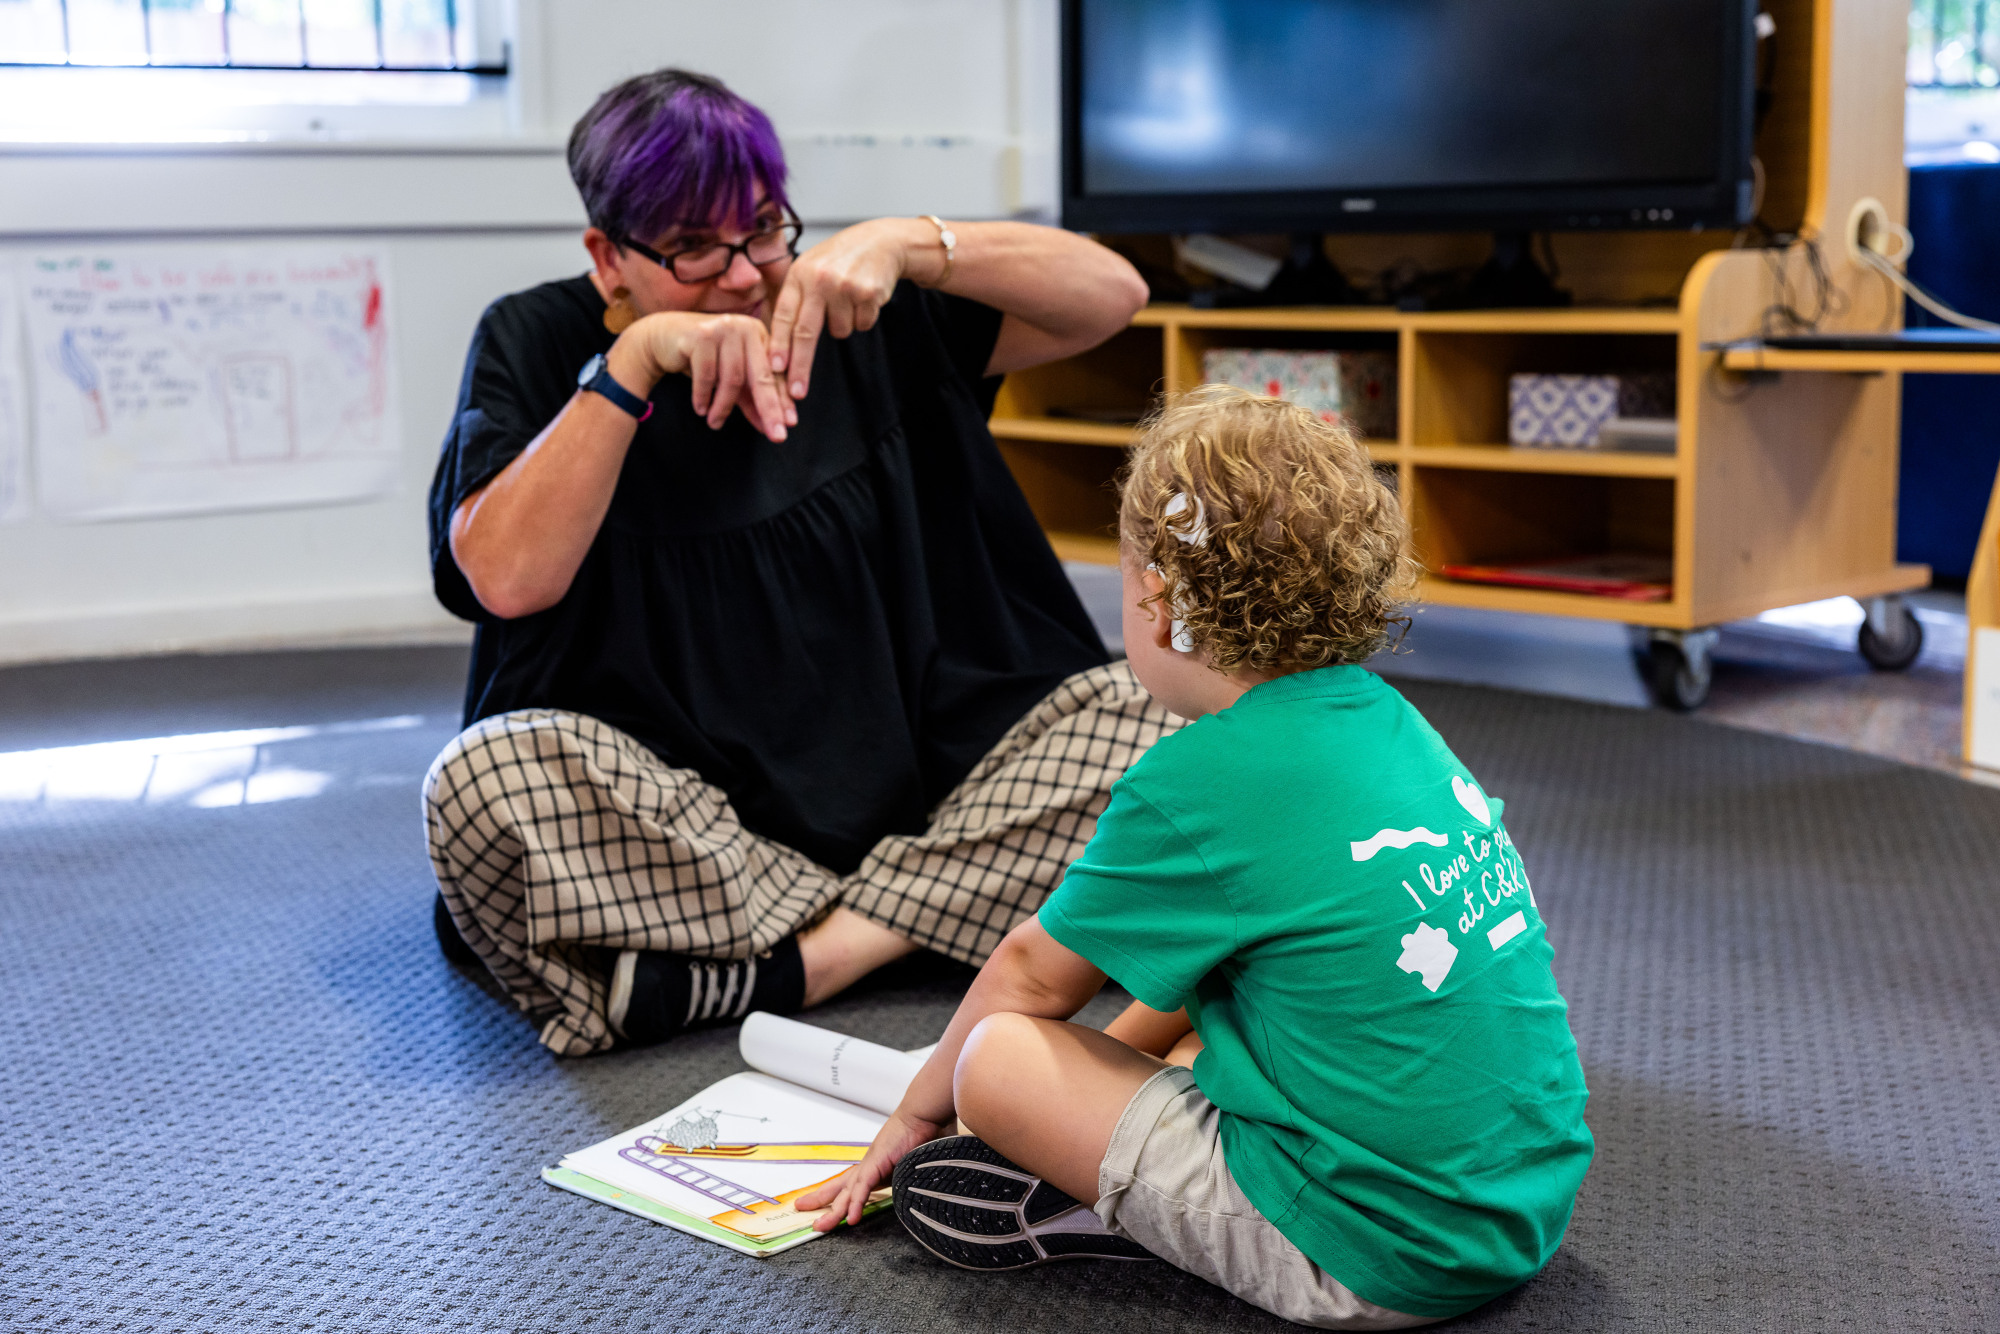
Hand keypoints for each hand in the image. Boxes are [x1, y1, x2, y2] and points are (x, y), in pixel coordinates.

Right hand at [623, 310, 795, 441]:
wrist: (661, 339)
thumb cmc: (701, 358)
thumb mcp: (730, 379)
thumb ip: (751, 400)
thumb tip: (769, 427)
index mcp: (759, 335)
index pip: (775, 374)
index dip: (782, 400)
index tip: (789, 425)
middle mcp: (745, 327)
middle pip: (762, 375)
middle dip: (769, 408)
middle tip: (776, 436)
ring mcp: (723, 328)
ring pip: (732, 378)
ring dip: (723, 407)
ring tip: (714, 422)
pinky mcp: (701, 334)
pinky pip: (707, 374)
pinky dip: (703, 396)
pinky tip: (700, 408)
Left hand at [767, 219, 925, 400]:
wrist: (881, 241)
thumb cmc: (840, 259)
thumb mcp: (810, 268)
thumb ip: (794, 297)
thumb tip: (776, 340)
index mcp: (799, 274)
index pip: (784, 315)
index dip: (778, 344)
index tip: (774, 368)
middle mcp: (819, 279)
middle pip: (805, 333)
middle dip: (800, 366)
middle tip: (796, 391)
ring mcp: (844, 286)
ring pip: (839, 332)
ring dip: (843, 324)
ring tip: (847, 300)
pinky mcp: (868, 294)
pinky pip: (861, 325)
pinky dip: (862, 318)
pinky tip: (863, 298)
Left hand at [797, 1106, 945, 1232]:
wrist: (924, 1113)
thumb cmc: (923, 1132)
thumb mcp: (914, 1161)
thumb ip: (912, 1176)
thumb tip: (923, 1186)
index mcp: (876, 1166)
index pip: (851, 1182)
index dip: (836, 1193)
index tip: (822, 1201)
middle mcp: (870, 1165)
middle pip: (841, 1187)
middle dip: (821, 1200)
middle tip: (802, 1208)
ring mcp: (872, 1164)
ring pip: (848, 1192)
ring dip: (834, 1210)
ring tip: (821, 1226)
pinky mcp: (878, 1163)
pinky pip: (864, 1188)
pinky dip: (857, 1203)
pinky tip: (851, 1218)